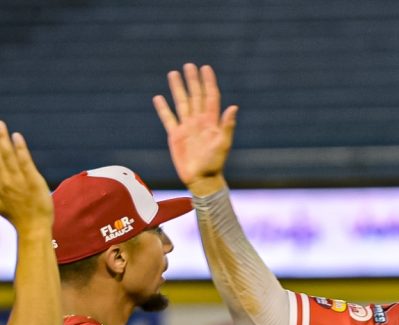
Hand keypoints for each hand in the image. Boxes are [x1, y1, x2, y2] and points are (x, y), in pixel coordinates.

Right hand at [0, 122, 52, 236]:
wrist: (32, 228)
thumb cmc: (17, 216)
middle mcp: (2, 180)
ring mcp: (17, 180)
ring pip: (7, 155)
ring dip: (2, 138)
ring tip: (0, 124)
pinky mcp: (32, 180)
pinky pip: (24, 161)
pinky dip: (20, 148)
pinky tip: (16, 136)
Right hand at [153, 63, 236, 195]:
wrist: (201, 179)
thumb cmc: (215, 163)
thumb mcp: (223, 144)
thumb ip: (227, 125)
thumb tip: (234, 107)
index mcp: (211, 121)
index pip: (210, 97)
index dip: (208, 82)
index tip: (206, 68)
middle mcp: (199, 121)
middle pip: (195, 96)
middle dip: (192, 81)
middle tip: (189, 65)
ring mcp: (187, 127)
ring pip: (181, 103)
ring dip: (178, 88)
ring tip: (173, 73)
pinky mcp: (176, 136)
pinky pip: (168, 118)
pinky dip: (163, 108)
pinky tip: (159, 98)